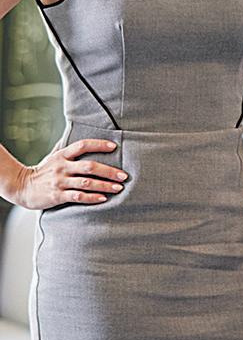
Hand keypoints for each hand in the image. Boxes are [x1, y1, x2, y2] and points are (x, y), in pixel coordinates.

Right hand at [9, 139, 125, 209]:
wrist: (21, 187)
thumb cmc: (45, 172)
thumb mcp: (55, 158)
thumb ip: (71, 153)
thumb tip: (91, 141)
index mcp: (62, 155)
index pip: (82, 145)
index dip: (98, 144)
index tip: (114, 146)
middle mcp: (62, 167)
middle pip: (89, 167)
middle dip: (109, 171)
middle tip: (124, 176)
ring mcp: (59, 181)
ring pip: (86, 183)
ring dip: (105, 186)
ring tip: (119, 188)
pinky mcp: (57, 195)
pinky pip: (77, 197)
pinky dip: (91, 198)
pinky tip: (103, 198)